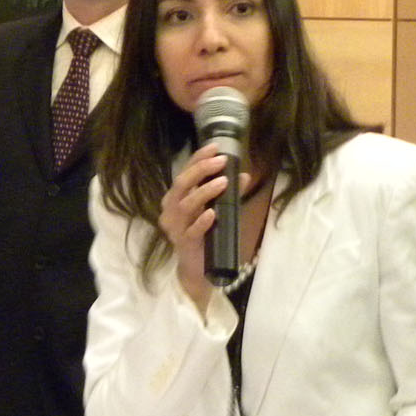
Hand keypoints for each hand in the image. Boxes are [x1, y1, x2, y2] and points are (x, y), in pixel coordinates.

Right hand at [159, 146, 234, 305]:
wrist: (198, 268)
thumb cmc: (206, 234)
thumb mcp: (218, 210)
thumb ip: (228, 194)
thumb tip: (244, 175)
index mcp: (176, 197)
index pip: (185, 172)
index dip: (198, 158)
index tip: (215, 147)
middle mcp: (171, 209)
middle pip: (181, 184)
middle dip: (201, 170)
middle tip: (221, 162)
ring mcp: (175, 227)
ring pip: (186, 205)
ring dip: (205, 192)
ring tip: (223, 183)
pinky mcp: (183, 244)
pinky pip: (191, 231)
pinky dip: (202, 221)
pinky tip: (213, 213)